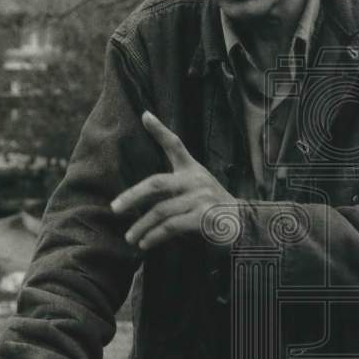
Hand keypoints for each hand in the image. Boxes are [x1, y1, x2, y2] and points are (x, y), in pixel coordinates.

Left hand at [111, 111, 236, 250]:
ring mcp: (200, 199)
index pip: (176, 145)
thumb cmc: (213, 208)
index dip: (160, 130)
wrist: (244, 226)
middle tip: (115, 208)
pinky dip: (154, 236)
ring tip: (129, 237)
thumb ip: (174, 186)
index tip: (145, 115)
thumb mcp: (197, 189)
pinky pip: (171, 226)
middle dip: (131, 196)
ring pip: (160, 211)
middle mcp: (195, 180)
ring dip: (141, 226)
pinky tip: (145, 244)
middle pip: (156, 184)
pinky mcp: (203, 218)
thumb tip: (139, 196)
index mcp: (192, 170)